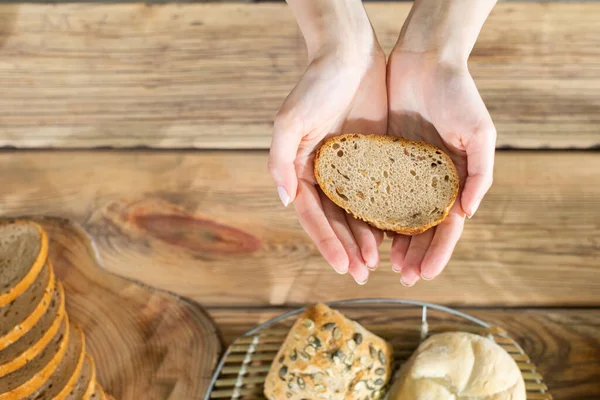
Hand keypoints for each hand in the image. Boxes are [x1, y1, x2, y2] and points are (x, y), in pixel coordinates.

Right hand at [268, 40, 387, 284]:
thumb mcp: (289, 121)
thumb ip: (280, 161)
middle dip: (349, 248)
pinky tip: (397, 232)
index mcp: (303, 171)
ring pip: (359, 212)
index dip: (327, 243)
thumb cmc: (314, 85)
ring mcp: (351, 169)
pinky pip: (381, 191)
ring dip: (367, 238)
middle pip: (336, 221)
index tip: (344, 266)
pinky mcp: (375, 158)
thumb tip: (286, 200)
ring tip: (381, 261)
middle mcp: (325, 175)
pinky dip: (387, 213)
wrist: (348, 54)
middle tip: (364, 274)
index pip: (314, 216)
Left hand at [386, 50, 495, 285]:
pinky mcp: (383, 158)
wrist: (425, 59)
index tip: (425, 274)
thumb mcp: (479, 132)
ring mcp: (406, 171)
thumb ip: (480, 173)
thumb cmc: (458, 93)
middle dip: (414, 254)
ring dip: (393, 241)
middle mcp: (430, 181)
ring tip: (381, 264)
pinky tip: (365, 231)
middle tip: (401, 277)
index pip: (447, 226)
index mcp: (456, 179)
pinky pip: (376, 190)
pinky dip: (372, 213)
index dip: (438, 251)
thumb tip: (467, 213)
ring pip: (398, 215)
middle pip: (422, 226)